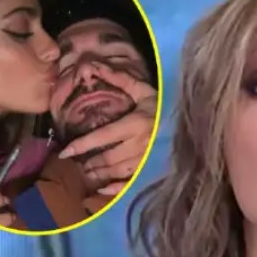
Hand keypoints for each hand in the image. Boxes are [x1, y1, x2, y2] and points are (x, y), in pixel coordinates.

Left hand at [58, 66, 157, 195]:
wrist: (191, 120)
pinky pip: (131, 182)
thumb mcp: (143, 89)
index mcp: (136, 124)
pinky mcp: (153, 170)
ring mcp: (148, 160)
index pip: (103, 137)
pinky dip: (114, 189)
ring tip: (86, 172)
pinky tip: (101, 190)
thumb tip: (92, 66)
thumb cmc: (164, 104)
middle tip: (74, 163)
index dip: (82, 145)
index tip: (65, 151)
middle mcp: (142, 145)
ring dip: (99, 174)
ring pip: (117, 171)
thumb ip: (119, 79)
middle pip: (108, 158)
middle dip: (89, 162)